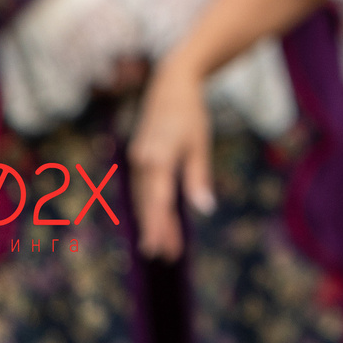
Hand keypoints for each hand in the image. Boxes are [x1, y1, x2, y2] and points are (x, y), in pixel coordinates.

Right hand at [130, 55, 215, 259]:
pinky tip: (160, 221)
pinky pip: (143, 189)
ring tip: (167, 247)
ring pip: (143, 199)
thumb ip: (198, 177)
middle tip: (167, 257)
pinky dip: (150, 206)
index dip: (159, 227)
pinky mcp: (139, 159)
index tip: (161, 249)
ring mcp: (137, 160)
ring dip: (154, 221)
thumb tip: (205, 209)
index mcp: (158, 158)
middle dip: (157, 230)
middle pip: (148, 204)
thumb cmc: (190, 114)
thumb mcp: (200, 144)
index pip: (158, 201)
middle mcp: (142, 161)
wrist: (169, 86)